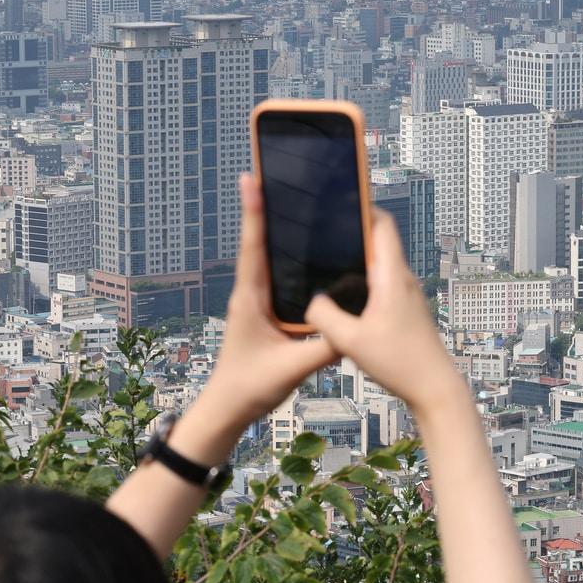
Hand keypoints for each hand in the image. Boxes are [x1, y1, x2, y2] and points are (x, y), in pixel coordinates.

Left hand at [169, 174, 337, 463]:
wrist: (228, 409)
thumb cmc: (250, 388)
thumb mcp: (291, 368)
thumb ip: (323, 349)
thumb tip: (354, 327)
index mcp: (250, 300)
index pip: (253, 248)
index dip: (254, 213)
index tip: (251, 179)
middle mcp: (250, 295)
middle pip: (259, 242)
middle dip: (265, 208)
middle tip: (269, 173)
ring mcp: (255, 303)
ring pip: (266, 257)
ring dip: (273, 229)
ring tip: (285, 199)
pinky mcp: (264, 313)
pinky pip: (275, 276)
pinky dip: (283, 256)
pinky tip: (299, 248)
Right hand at [304, 209, 463, 416]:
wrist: (435, 388)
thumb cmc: (400, 362)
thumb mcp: (350, 340)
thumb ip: (324, 316)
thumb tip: (312, 301)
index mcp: (392, 276)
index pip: (382, 225)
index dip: (362, 208)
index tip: (338, 202)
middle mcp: (402, 279)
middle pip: (379, 241)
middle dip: (353, 232)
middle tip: (323, 231)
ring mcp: (406, 295)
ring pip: (380, 264)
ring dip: (358, 258)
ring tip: (327, 260)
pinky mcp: (405, 311)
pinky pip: (382, 284)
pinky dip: (364, 280)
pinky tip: (344, 296)